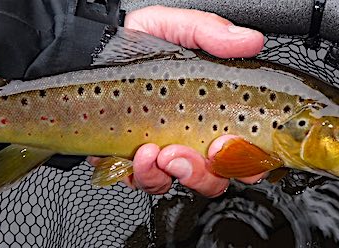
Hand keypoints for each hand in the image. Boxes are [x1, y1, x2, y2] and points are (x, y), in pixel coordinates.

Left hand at [88, 6, 265, 196]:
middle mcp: (190, 136)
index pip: (242, 149)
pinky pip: (141, 182)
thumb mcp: (174, 27)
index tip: (227, 143)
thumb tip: (250, 41)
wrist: (88, 52)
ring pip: (178, 183)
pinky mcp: (131, 161)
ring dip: (170, 174)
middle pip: (214, 177)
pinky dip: (141, 175)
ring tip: (157, 152)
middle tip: (190, 153)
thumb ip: (211, 32)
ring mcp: (161, 152)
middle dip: (204, 174)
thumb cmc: (135, 44)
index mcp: (211, 110)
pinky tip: (137, 155)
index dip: (244, 158)